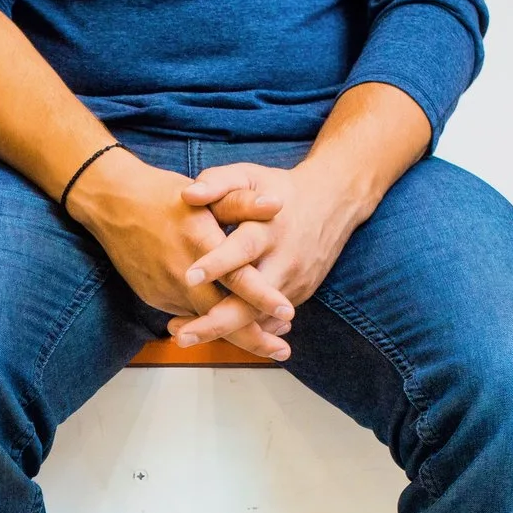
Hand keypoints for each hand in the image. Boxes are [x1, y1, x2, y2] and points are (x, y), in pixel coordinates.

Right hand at [68, 150, 295, 360]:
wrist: (114, 204)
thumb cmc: (164, 195)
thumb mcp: (207, 193)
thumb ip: (241, 203)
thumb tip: (277, 204)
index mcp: (201, 245)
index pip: (237, 280)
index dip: (263, 299)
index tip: (288, 314)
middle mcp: (183, 275)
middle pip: (223, 316)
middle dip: (254, 338)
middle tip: (283, 351)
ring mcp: (166, 290)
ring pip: (205, 320)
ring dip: (233, 331)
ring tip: (266, 340)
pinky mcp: (155, 297)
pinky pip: (187, 313)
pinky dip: (208, 319)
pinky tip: (229, 321)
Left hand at [167, 159, 373, 349]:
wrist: (332, 202)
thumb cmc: (279, 188)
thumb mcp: (250, 175)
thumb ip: (218, 182)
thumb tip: (188, 195)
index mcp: (269, 228)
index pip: (243, 249)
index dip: (218, 263)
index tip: (189, 277)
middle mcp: (283, 260)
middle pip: (251, 300)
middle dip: (216, 322)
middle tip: (180, 335)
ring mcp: (292, 283)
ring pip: (257, 318)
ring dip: (222, 332)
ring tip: (183, 337)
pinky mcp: (297, 296)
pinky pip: (266, 321)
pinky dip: (241, 332)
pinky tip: (210, 337)